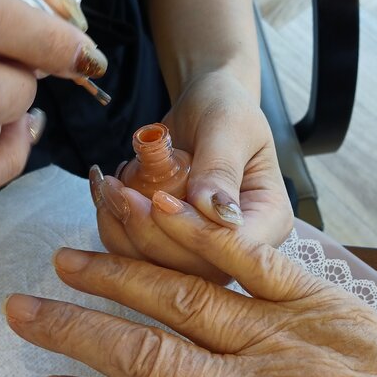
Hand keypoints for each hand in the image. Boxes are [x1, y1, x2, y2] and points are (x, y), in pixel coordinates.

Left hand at [91, 71, 291, 280]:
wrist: (199, 106)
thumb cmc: (223, 107)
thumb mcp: (227, 126)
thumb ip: (220, 167)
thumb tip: (215, 209)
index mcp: (269, 219)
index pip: (234, 247)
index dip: (193, 232)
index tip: (159, 198)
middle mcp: (239, 246)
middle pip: (194, 268)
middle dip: (147, 233)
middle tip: (118, 190)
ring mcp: (203, 251)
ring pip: (158, 270)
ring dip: (122, 231)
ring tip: (108, 187)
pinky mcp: (171, 246)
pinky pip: (136, 256)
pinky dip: (114, 228)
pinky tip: (107, 196)